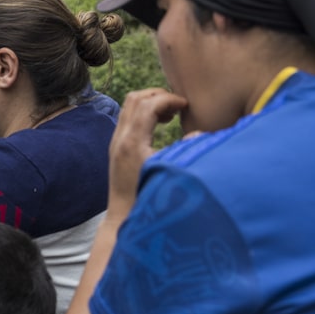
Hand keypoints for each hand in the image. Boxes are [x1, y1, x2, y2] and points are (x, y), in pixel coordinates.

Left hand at [107, 88, 187, 219]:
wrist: (125, 218)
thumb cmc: (150, 200)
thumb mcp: (170, 174)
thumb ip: (186, 152)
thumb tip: (199, 134)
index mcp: (132, 143)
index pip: (148, 104)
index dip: (170, 99)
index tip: (187, 106)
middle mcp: (120, 139)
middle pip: (135, 98)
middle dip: (159, 95)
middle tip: (179, 107)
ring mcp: (115, 143)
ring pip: (129, 106)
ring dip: (151, 103)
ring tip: (171, 115)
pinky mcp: (117, 148)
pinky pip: (128, 118)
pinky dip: (144, 113)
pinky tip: (161, 125)